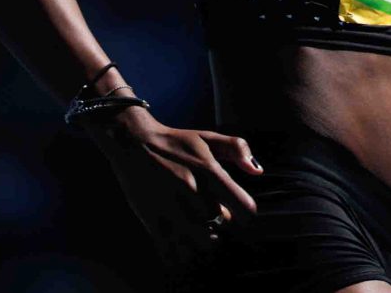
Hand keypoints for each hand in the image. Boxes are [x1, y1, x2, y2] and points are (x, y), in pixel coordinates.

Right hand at [80, 105, 262, 269]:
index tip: (239, 210)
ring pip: (201, 239)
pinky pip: (173, 250)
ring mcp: (172, 207)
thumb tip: (257, 171)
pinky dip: (181, 253)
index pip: (243, 206)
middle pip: (221, 223)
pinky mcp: (153, 219)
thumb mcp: (208, 137)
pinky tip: (182, 241)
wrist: (133, 141)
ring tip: (200, 226)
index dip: (245, 211)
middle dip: (220, 220)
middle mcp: (192, 191)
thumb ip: (237, 148)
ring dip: (204, 236)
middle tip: (212, 212)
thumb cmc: (175, 142)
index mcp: (209, 171)